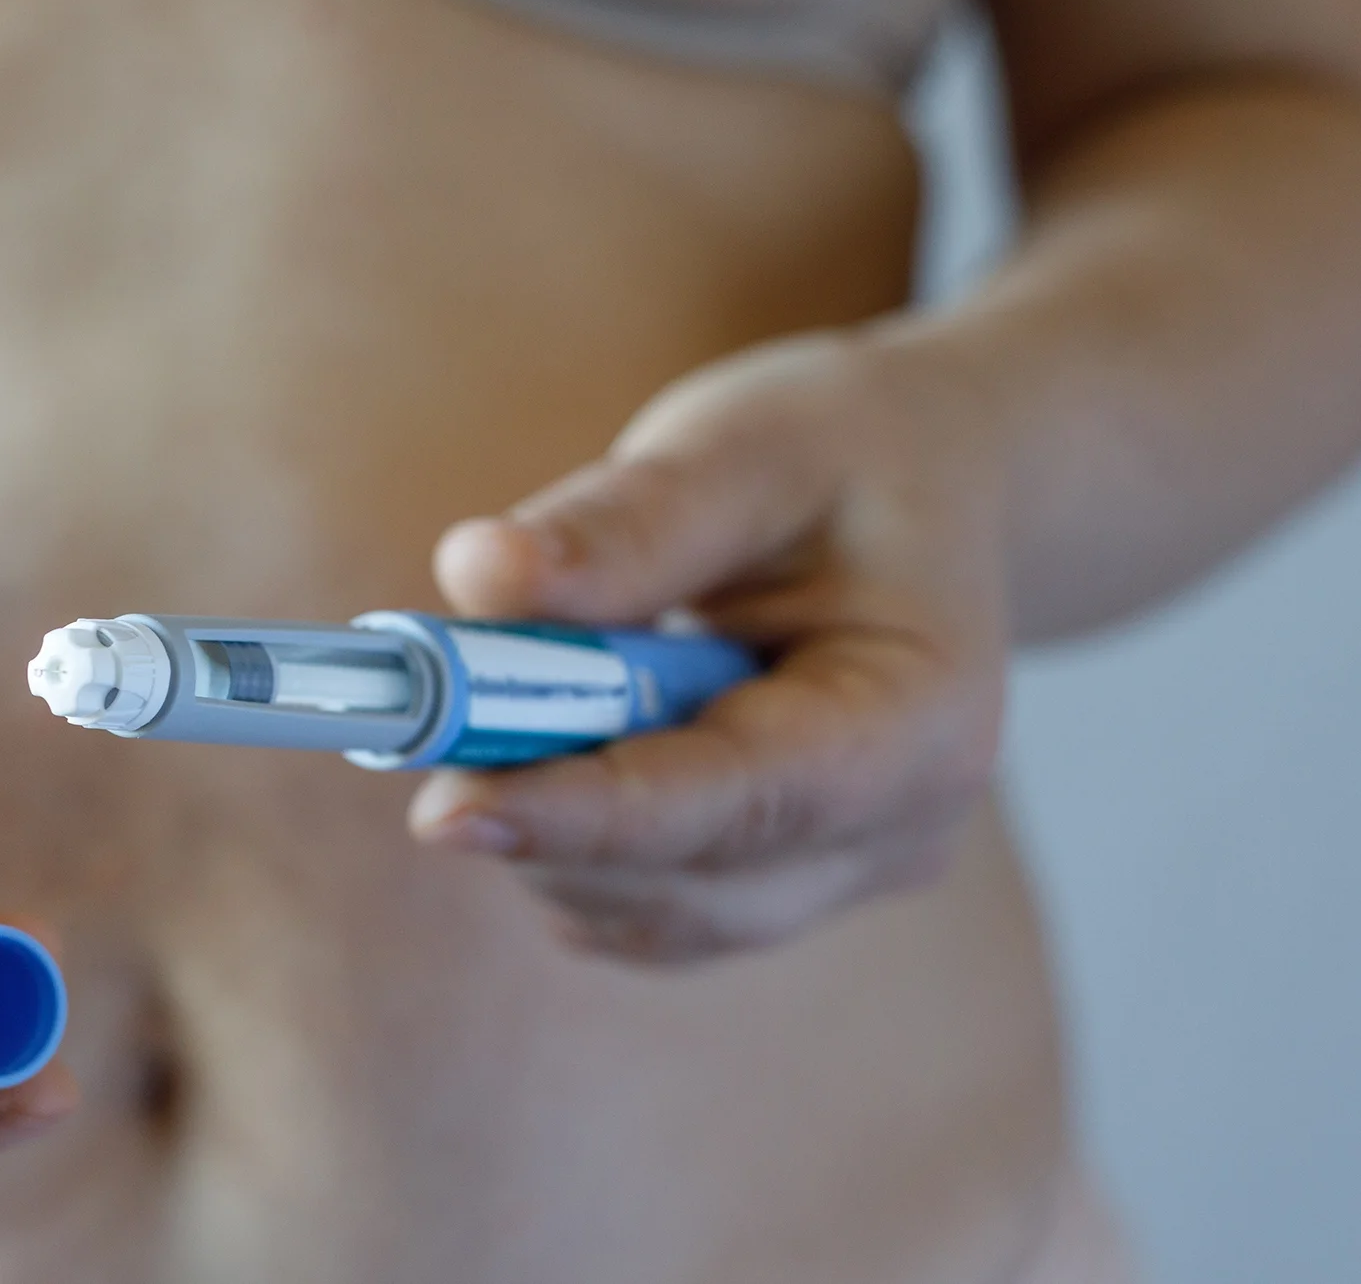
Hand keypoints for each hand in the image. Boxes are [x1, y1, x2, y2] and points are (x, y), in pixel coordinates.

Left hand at [410, 333, 1009, 963]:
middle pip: (683, 882)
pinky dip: (564, 840)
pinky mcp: (773, 887)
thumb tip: (478, 576)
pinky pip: (637, 907)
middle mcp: (898, 828)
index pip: (741, 801)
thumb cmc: (846, 455)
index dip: (586, 812)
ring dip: (542, 827)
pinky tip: (555, 737)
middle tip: (429, 714)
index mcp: (922, 716)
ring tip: (511, 694)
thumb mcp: (751, 445)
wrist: (931, 492)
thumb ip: (627, 518)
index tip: (443, 808)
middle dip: (539, 813)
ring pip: (644, 914)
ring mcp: (840, 874)